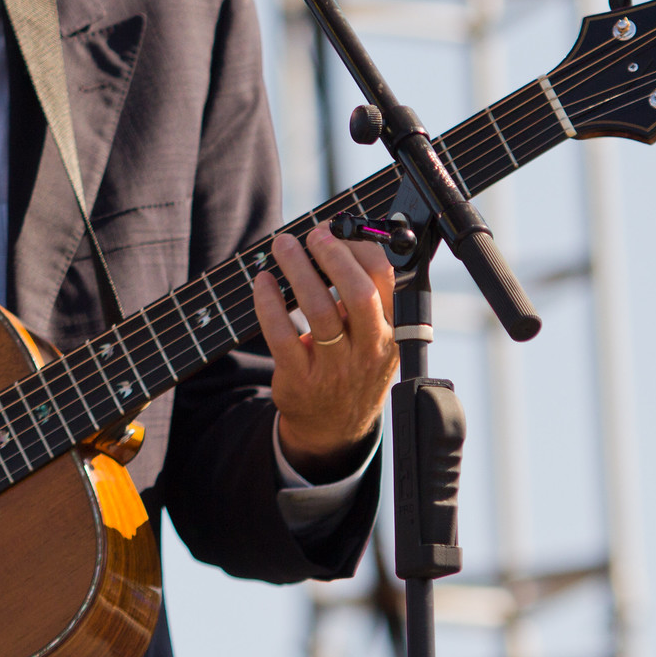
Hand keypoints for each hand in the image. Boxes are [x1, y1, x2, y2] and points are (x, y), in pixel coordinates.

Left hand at [256, 223, 397, 482]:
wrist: (333, 428)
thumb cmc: (352, 367)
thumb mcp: (375, 338)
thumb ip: (365, 298)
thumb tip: (339, 239)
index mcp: (392, 332)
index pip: (387, 280)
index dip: (361, 247)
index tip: (338, 229)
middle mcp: (368, 351)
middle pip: (358, 295)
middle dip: (334, 256)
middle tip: (314, 234)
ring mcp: (335, 368)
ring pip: (318, 310)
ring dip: (298, 270)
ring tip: (283, 245)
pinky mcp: (300, 379)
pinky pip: (282, 335)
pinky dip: (269, 303)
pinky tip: (263, 282)